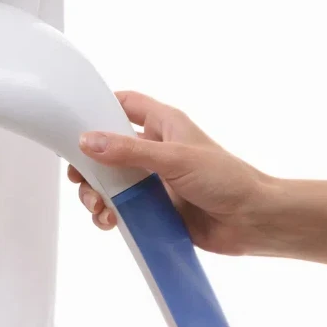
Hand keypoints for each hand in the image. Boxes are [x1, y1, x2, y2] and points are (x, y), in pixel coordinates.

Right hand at [69, 90, 272, 255]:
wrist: (252, 222)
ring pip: (109, 182)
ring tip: (98, 207)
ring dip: (95, 194)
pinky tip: (109, 221)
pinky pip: (120, 208)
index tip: (74, 120)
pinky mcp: (153, 208)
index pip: (125, 104)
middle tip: (79, 177)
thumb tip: (87, 141)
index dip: (99, 106)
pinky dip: (108, 214)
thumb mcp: (174, 159)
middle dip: (88, 163)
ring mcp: (152, 180)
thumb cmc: (227, 180)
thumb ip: (129, 151)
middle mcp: (155, 150)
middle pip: (106, 148)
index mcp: (164, 125)